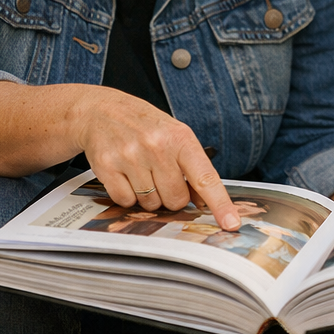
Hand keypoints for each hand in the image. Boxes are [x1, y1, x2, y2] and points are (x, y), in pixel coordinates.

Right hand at [74, 87, 239, 229]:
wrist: (101, 110)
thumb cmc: (145, 126)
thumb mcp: (175, 136)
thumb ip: (193, 167)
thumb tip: (205, 202)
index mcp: (180, 137)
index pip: (205, 177)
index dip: (220, 203)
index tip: (231, 223)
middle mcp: (156, 146)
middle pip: (176, 199)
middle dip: (171, 196)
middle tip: (161, 176)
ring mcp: (130, 156)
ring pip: (151, 204)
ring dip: (149, 196)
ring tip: (141, 171)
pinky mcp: (106, 166)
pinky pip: (125, 201)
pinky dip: (127, 195)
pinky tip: (125, 175)